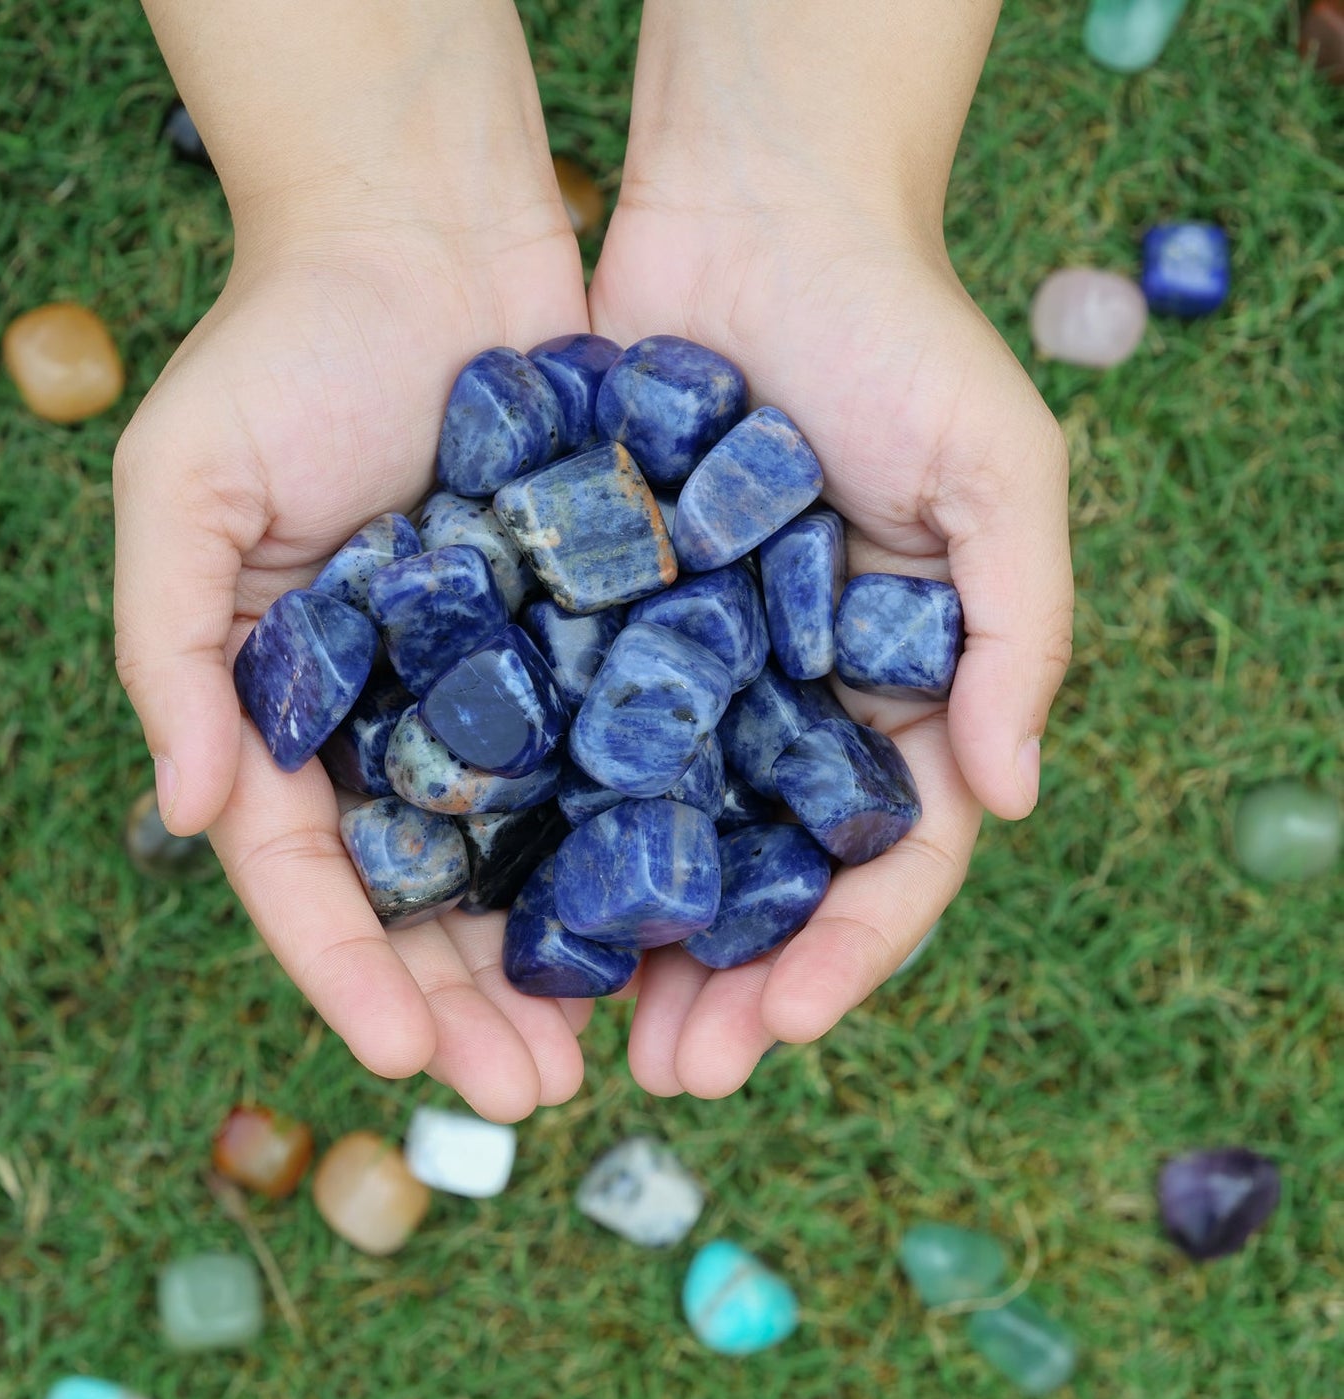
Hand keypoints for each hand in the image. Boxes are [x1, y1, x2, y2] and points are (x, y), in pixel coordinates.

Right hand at [114, 208, 594, 1121]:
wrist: (427, 237)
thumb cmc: (286, 353)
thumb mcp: (184, 489)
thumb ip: (172, 651)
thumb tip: (189, 810)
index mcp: (296, 711)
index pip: (311, 875)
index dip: (349, 973)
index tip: (404, 1060)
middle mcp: (402, 720)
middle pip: (430, 898)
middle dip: (470, 1003)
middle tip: (534, 1091)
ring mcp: (502, 687)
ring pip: (532, 856)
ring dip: (562, 958)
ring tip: (612, 1046)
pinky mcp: (592, 637)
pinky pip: (616, 759)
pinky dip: (637, 841)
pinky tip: (679, 915)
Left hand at [589, 197, 1072, 1098]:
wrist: (755, 211)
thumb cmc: (896, 333)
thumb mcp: (999, 471)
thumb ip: (1018, 630)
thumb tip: (1011, 798)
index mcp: (892, 689)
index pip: (885, 857)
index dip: (843, 952)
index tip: (778, 1028)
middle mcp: (786, 699)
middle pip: (761, 875)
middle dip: (724, 980)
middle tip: (667, 1072)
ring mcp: (686, 666)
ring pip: (654, 833)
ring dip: (622, 935)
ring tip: (572, 1024)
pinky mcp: (592, 616)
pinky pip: (563, 733)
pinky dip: (538, 816)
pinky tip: (495, 890)